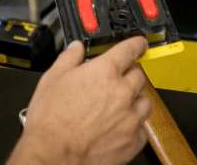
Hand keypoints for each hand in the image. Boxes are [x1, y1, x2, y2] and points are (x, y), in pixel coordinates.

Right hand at [9, 38, 151, 164]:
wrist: (53, 156)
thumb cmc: (51, 123)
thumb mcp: (52, 79)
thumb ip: (68, 59)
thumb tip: (75, 48)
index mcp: (105, 72)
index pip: (130, 49)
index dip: (136, 44)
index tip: (139, 44)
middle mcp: (122, 93)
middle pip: (139, 75)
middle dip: (130, 75)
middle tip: (117, 81)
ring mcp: (130, 118)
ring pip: (146, 101)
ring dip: (136, 99)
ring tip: (121, 104)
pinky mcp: (132, 141)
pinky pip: (143, 128)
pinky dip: (135, 126)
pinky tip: (121, 126)